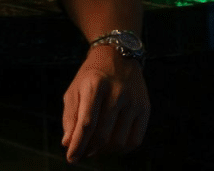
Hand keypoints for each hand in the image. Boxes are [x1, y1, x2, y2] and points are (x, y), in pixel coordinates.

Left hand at [61, 44, 149, 162]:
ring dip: (104, 151)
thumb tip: (68, 144)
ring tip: (95, 148)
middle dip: (89, 149)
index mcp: (94, 85)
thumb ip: (70, 117)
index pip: (86, 123)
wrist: (118, 55)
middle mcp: (116, 92)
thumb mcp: (74, 90)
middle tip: (82, 153)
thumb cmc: (91, 76)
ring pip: (118, 141)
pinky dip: (122, 149)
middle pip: (102, 134)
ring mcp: (133, 101)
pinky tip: (111, 145)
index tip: (71, 158)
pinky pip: (135, 140)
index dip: (78, 144)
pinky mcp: (145, 108)